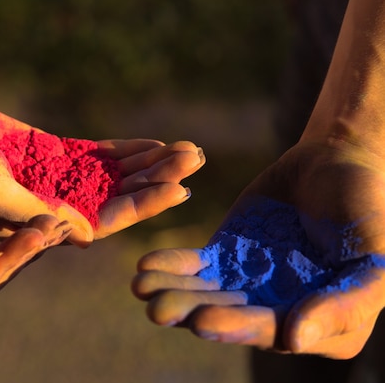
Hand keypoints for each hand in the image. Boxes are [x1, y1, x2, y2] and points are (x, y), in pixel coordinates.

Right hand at [0, 91, 203, 245]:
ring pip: (111, 175)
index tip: (179, 189)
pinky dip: (122, 149)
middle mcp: (53, 202)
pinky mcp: (46, 150)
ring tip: (186, 149)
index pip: (103, 218)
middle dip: (157, 179)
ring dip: (147, 163)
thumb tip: (88, 236)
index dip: (143, 205)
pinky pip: (93, 154)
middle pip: (117, 195)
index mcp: (41, 220)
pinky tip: (150, 144)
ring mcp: (52, 176)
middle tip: (196, 159)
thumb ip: (34, 212)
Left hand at [132, 141, 384, 358]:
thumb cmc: (369, 210)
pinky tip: (146, 264)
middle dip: (193, 312)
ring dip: (172, 293)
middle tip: (158, 310)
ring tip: (141, 286)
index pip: (274, 331)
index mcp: (319, 324)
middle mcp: (277, 311)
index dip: (239, 327)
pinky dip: (171, 266)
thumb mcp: (374, 257)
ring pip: (204, 294)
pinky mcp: (224, 256)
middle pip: (229, 316)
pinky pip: (193, 266)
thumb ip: (346, 300)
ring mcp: (247, 284)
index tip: (204, 322)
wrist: (337, 163)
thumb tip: (297, 339)